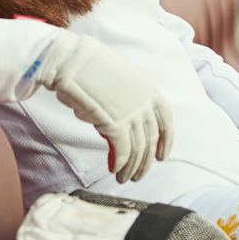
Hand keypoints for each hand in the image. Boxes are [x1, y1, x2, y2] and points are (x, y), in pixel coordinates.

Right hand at [36, 32, 173, 183]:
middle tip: (138, 175)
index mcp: (148, 88)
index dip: (166, 141)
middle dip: (146, 161)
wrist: (72, 61)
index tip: (161, 156)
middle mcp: (145, 102)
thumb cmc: (88, 69)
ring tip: (123, 178)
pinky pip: (122, 152)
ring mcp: (132, 113)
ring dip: (132, 168)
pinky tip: (114, 170)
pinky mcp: (116, 124)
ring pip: (138, 150)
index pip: (166, 120)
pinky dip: (119, 164)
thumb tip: (115, 131)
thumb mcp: (117, 83)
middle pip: (151, 139)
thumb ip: (124, 105)